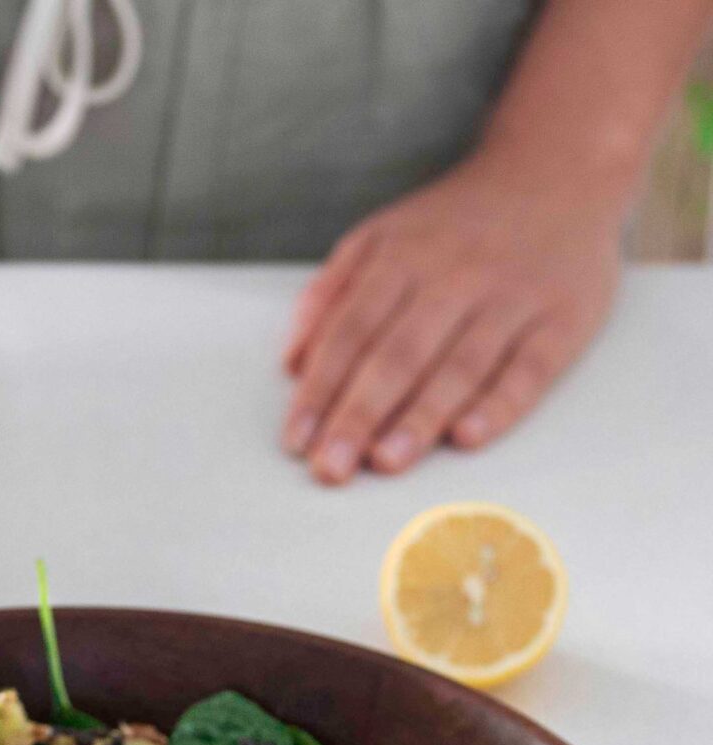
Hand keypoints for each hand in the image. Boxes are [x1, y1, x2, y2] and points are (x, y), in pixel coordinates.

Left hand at [282, 155, 622, 483]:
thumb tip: (292, 364)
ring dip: (420, 417)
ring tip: (385, 463)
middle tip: (330, 467)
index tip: (296, 441)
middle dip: (359, 414)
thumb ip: (331, 294)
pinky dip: (499, 405)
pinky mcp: (562, 319)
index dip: (320, 389)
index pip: (351, 331)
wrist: (559, 167)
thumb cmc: (457, 225)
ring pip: (461, 365)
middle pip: (400, 353)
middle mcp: (457, 275)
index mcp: (404, 256)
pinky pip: (529, 368)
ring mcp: (512, 297)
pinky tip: (467, 438)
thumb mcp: (384, 236)